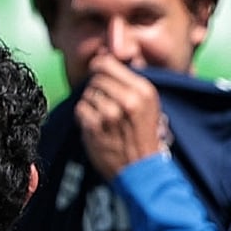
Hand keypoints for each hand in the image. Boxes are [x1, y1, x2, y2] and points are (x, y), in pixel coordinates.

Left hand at [75, 59, 169, 178]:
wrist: (143, 171)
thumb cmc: (144, 137)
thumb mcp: (149, 106)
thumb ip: (130, 83)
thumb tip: (105, 58)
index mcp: (144, 91)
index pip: (107, 63)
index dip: (99, 68)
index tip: (100, 76)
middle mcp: (129, 100)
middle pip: (96, 78)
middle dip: (98, 89)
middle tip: (107, 105)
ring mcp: (111, 113)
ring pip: (87, 93)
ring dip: (92, 104)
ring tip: (106, 119)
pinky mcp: (95, 126)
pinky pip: (81, 109)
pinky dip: (85, 117)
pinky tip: (98, 127)